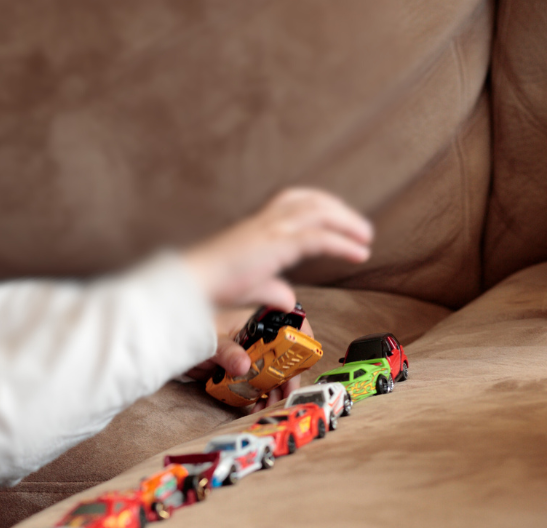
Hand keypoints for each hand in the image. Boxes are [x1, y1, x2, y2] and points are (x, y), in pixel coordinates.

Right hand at [182, 188, 372, 310]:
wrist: (191, 284)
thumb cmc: (210, 285)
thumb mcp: (248, 286)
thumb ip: (271, 288)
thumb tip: (289, 298)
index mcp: (254, 226)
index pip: (289, 201)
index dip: (317, 204)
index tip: (336, 217)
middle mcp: (264, 222)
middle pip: (309, 200)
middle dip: (338, 210)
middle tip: (360, 228)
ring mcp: (270, 230)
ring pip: (319, 213)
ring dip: (347, 222)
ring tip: (365, 237)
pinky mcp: (276, 245)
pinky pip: (319, 238)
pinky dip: (343, 244)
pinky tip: (359, 253)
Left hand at [186, 314, 315, 413]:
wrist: (172, 345)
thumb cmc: (192, 331)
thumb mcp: (211, 341)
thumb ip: (227, 351)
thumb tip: (244, 365)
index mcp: (254, 323)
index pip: (287, 325)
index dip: (301, 339)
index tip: (304, 359)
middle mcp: (256, 340)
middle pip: (284, 357)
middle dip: (287, 377)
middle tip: (285, 395)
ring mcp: (249, 357)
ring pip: (271, 374)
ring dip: (273, 391)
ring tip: (268, 406)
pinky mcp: (240, 373)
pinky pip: (254, 385)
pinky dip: (257, 397)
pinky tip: (255, 407)